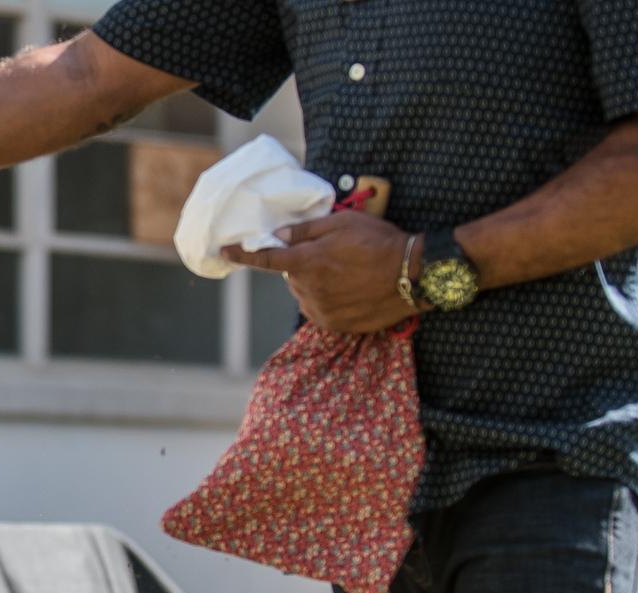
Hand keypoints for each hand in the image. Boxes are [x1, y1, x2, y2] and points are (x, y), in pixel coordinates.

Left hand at [221, 213, 423, 333]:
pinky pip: (319, 310)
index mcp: (307, 262)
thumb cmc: (380, 242)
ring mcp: (321, 310)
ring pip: (304, 293)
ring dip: (314, 283)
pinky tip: (349, 290)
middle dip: (302, 265)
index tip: (224, 251)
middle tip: (331, 255)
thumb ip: (306, 231)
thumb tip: (278, 235)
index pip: (265, 259)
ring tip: (347, 273)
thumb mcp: (343, 223)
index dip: (242, 255)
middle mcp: (308, 290)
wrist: (414, 275)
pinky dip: (326, 300)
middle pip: (291, 276)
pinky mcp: (334, 325)